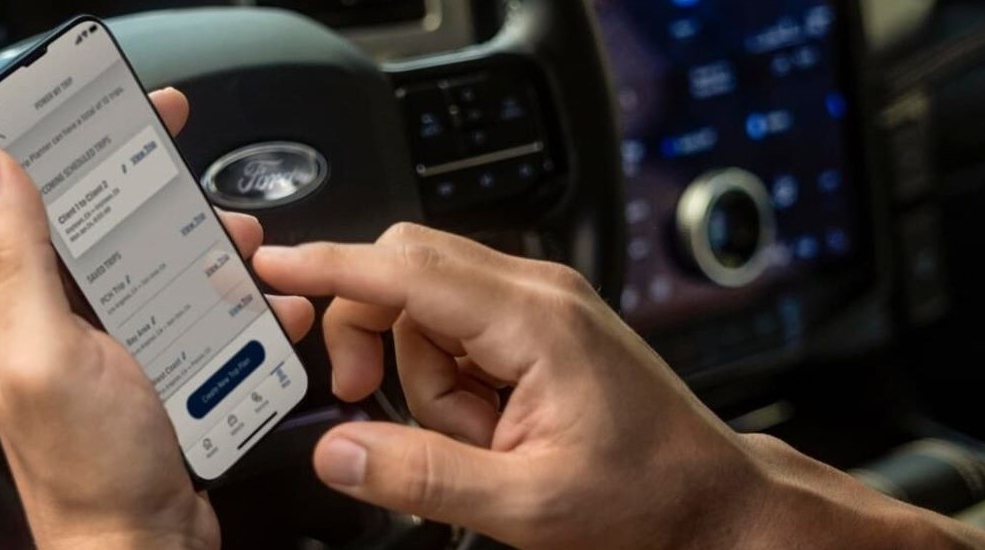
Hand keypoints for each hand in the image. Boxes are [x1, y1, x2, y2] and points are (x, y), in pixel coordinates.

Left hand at [0, 88, 313, 549]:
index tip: (142, 118)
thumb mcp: (46, 356)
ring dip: (221, 261)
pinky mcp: (164, 370)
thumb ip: (20, 260)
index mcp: (22, 302)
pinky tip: (269, 317)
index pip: (46, 196)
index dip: (92, 147)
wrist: (142, 548)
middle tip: (219, 218)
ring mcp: (120, 344)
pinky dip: (243, 310)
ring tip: (255, 272)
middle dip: (179, 211)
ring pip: (174, 268)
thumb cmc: (89, 472)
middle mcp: (67, 317)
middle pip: (124, 227)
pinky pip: (206, 317)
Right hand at [253, 224, 984, 549]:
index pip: (406, 270)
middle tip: (370, 405)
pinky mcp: (539, 328)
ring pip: (426, 311)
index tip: (274, 268)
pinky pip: (458, 333)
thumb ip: (420, 477)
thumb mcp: (525, 504)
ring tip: (478, 444)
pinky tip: (489, 431)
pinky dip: (450, 383)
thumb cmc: (646, 495)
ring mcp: (540, 306)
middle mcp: (536, 293)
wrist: (709, 499)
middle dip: (374, 338)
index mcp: (534, 320)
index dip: (330, 266)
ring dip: (425, 381)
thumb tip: (340, 450)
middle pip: (407, 273)